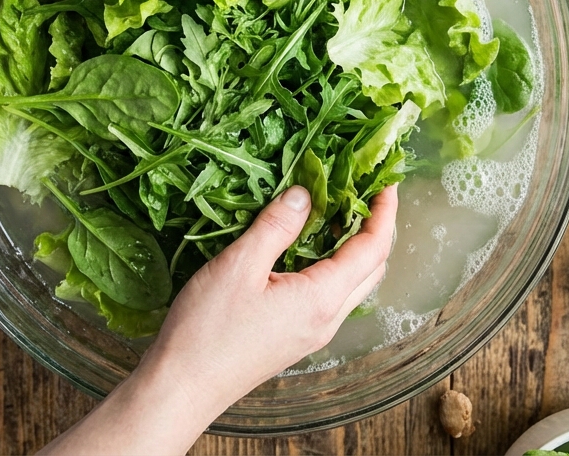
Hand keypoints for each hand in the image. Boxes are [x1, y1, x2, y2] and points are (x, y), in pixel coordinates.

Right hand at [38, 185, 398, 455]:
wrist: (182, 388)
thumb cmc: (207, 330)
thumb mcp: (239, 265)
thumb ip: (276, 226)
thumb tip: (306, 193)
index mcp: (322, 299)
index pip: (372, 249)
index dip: (383, 212)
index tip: (386, 180)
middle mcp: (327, 319)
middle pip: (372, 268)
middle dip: (377, 228)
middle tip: (368, 191)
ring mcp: (313, 332)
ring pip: (353, 284)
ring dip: (357, 248)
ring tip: (341, 212)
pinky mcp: (296, 338)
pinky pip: (331, 296)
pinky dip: (334, 266)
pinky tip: (310, 249)